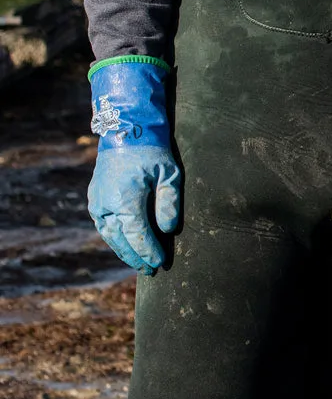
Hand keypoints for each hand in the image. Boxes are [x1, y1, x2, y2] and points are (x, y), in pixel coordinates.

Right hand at [88, 144, 180, 272]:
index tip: (159, 263)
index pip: (137, 234)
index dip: (148, 250)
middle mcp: (106, 203)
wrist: (126, 129)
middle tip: (150, 270)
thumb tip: (168, 230)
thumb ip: (169, 202)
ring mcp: (97, 201)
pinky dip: (114, 237)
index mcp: (125, 198)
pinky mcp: (95, 198)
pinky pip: (104, 224)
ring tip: (138, 262)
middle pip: (120, 239)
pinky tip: (125, 244)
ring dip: (123, 249)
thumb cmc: (152, 150)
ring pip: (109, 234)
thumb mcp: (169, 173)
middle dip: (135, 256)